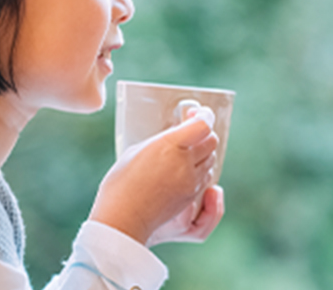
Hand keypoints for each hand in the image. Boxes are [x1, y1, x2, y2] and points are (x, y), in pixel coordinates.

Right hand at [89, 106, 224, 245]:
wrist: (123, 218)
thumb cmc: (121, 183)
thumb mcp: (138, 151)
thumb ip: (162, 141)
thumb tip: (177, 136)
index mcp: (170, 146)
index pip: (203, 125)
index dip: (203, 116)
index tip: (196, 113)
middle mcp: (185, 163)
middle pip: (211, 141)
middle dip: (204, 135)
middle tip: (192, 133)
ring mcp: (190, 181)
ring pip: (211, 160)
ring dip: (203, 153)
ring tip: (186, 153)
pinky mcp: (191, 196)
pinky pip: (205, 177)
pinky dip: (200, 170)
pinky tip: (185, 170)